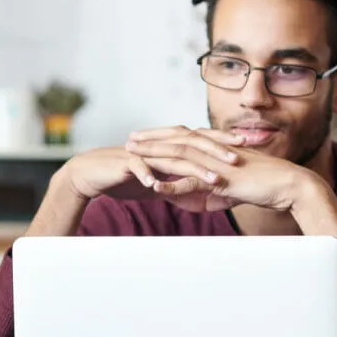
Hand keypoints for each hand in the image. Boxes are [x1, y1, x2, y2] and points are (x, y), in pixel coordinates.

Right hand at [57, 127, 242, 203]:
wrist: (90, 174)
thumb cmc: (122, 178)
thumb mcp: (155, 185)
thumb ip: (175, 187)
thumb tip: (196, 197)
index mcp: (167, 146)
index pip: (200, 139)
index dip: (222, 141)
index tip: (246, 146)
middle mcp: (158, 145)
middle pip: (192, 144)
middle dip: (216, 151)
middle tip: (238, 159)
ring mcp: (142, 152)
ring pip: (171, 157)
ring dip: (193, 169)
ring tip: (213, 180)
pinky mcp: (125, 162)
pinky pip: (139, 167)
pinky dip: (149, 175)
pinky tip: (159, 186)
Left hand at [125, 128, 320, 211]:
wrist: (290, 186)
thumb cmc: (268, 187)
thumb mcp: (237, 192)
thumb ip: (219, 195)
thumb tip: (208, 204)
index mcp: (217, 150)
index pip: (185, 138)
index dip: (163, 136)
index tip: (144, 137)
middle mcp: (215, 152)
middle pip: (177, 140)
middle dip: (151, 140)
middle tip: (129, 140)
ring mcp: (218, 164)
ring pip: (180, 156)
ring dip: (154, 156)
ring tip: (133, 156)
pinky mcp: (223, 180)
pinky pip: (194, 182)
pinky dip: (174, 186)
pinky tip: (156, 188)